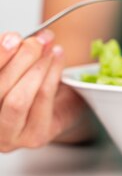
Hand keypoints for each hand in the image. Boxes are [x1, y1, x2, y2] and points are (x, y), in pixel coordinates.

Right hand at [0, 30, 87, 151]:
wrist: (62, 106)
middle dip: (21, 59)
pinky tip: (57, 57)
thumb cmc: (32, 85)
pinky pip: (42, 101)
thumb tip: (16, 38)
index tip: (14, 37)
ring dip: (37, 68)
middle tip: (38, 41)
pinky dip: (52, 74)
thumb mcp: (16, 65)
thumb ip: (11, 52)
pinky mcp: (33, 138)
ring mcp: (7, 137)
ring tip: (50, 50)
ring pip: (17, 99)